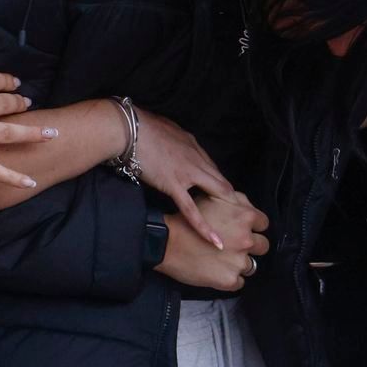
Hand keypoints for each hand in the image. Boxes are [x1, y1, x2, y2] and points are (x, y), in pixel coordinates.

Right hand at [133, 107, 238, 249]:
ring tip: (234, 229)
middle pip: (222, 183)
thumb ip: (179, 142)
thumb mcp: (170, 130)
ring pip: (216, 193)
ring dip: (226, 210)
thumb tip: (180, 146)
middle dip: (231, 201)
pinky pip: (191, 210)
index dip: (219, 186)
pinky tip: (215, 240)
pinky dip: (204, 227)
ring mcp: (188, 173)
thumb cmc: (144, 126)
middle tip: (234, 217)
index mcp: (195, 148)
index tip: (220, 198)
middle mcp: (197, 160)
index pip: (214, 170)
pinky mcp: (174, 185)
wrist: (131, 129)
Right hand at [154, 193, 269, 291]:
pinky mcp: (230, 280)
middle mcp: (246, 240)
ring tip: (222, 259)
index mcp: (245, 217)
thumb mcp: (212, 197)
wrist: (167, 243)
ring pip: (251, 266)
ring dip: (240, 263)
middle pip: (262, 246)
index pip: (264, 224)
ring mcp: (239, 262)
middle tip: (233, 246)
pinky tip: (217, 270)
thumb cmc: (187, 218)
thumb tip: (249, 206)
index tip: (243, 230)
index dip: (254, 227)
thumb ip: (236, 199)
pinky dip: (230, 278)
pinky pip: (239, 282)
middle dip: (250, 246)